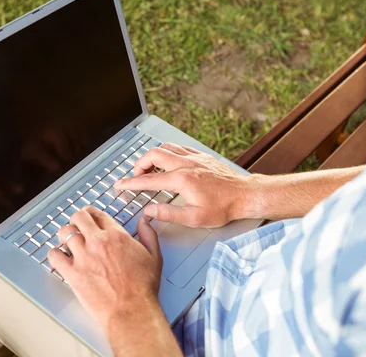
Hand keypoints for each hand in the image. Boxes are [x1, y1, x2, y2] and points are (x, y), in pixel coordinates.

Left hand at [47, 206, 162, 334]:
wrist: (131, 310)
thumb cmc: (143, 287)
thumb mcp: (153, 256)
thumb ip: (148, 234)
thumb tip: (143, 221)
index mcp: (116, 236)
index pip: (98, 214)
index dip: (93, 213)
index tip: (91, 216)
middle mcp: (98, 242)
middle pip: (79, 217)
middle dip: (77, 218)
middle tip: (77, 223)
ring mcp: (83, 257)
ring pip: (65, 232)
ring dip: (65, 233)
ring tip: (67, 239)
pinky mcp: (72, 274)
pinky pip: (54, 256)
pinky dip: (54, 254)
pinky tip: (59, 256)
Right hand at [115, 143, 250, 227]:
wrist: (245, 195)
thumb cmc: (224, 207)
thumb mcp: (194, 218)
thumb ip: (168, 213)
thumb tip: (150, 211)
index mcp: (182, 180)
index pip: (149, 180)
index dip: (131, 183)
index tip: (120, 185)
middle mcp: (186, 164)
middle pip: (153, 155)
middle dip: (139, 164)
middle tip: (136, 176)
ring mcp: (194, 157)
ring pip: (165, 147)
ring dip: (153, 156)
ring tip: (150, 168)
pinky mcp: (201, 156)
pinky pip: (178, 148)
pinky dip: (168, 152)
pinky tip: (169, 162)